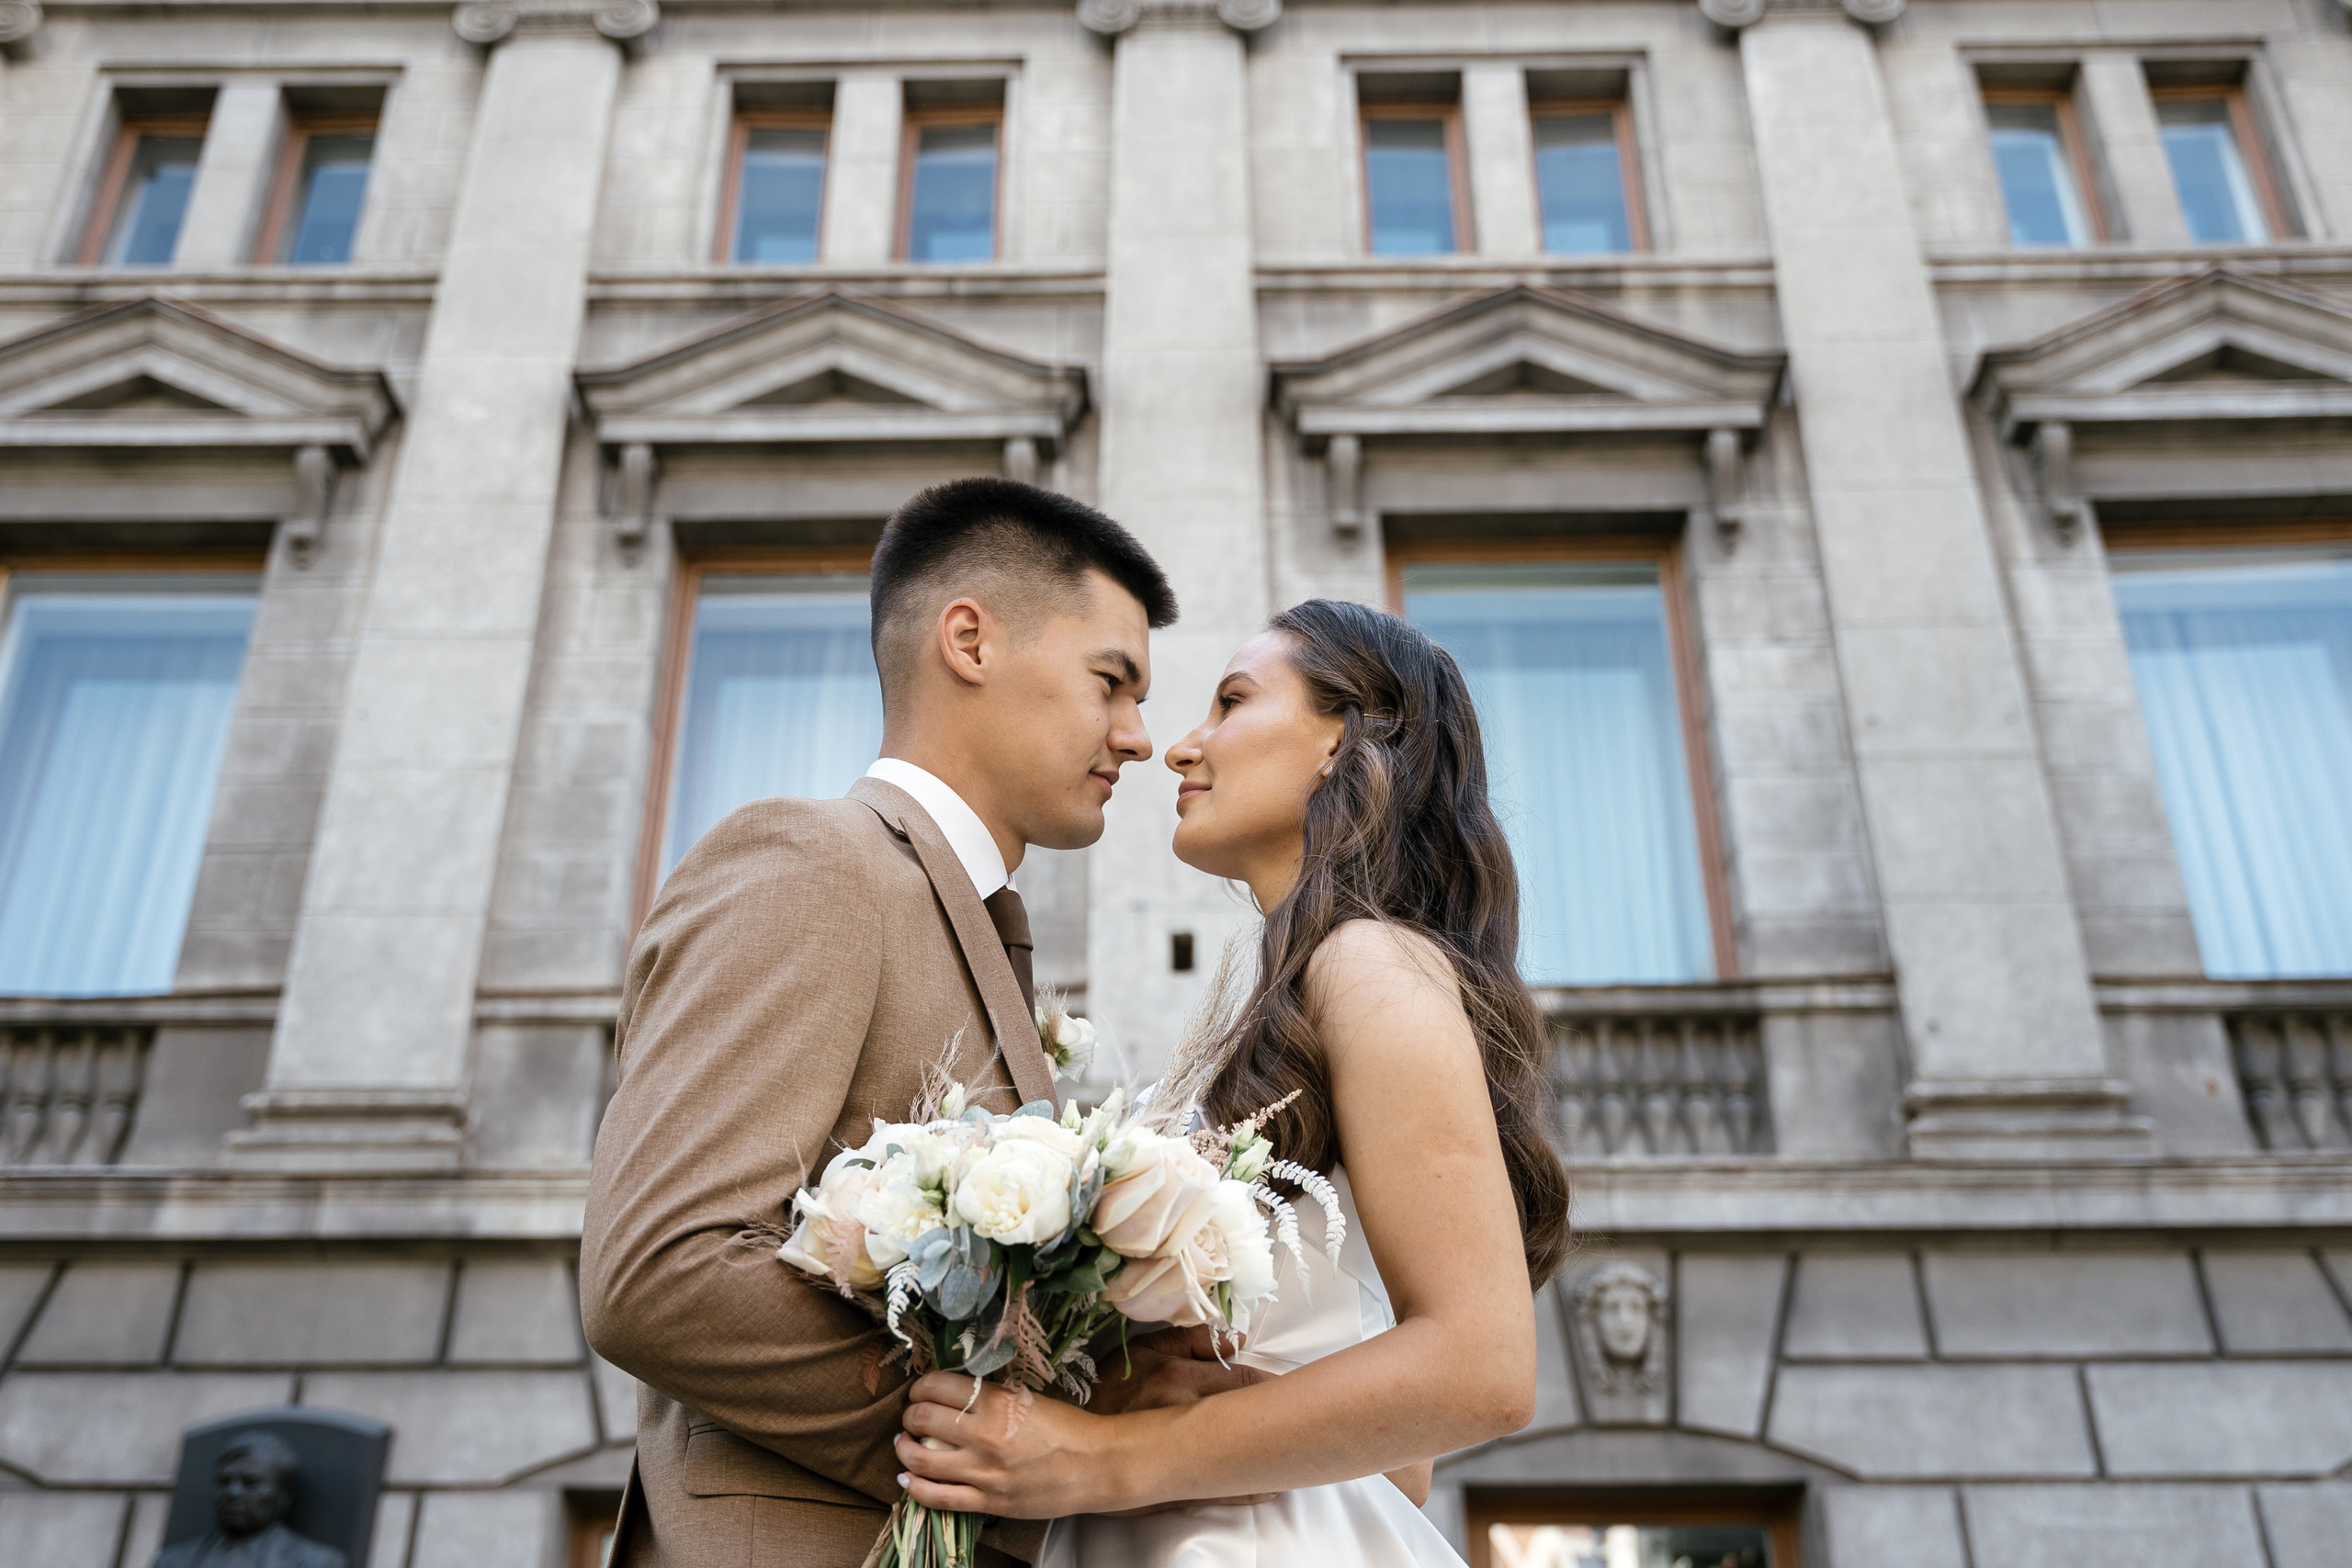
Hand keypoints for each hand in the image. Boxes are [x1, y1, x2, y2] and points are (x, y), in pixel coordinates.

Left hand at [895, 1361, 1278, 1518]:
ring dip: (905, 1447)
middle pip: (922, 1419)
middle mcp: (984, 1436)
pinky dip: (915, 1487)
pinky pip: (937, 1497)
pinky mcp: (987, 1502)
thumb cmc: (1069, 1427)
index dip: (921, 1385)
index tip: (921, 1388)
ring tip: (904, 1442)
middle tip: (913, 1414)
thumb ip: (991, 1396)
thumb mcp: (1029, 1397)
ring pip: (920, 1459)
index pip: (937, 1386)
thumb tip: (955, 1389)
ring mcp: (983, 1472)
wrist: (1099, 1465)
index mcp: (997, 1402)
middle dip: (910, 1414)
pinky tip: (907, 1478)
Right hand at [1079, 1327, 1280, 1512]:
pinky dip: (1250, 1489)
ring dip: (1268, 1452)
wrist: (1076, 1440)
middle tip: (1300, 1415)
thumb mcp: (1145, 1350)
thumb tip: (1238, 1339)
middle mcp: (1185, 1416)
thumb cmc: (1111, 1388)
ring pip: (1240, 1455)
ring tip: (1291, 1449)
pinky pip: (1223, 1490)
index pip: (1243, 1381)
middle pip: (1249, 1417)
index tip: (1289, 1387)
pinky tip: (1269, 1486)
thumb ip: (1192, 1339)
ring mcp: (1182, 1455)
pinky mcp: (1176, 1485)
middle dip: (1277, 1416)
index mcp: (1178, 1380)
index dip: (1269, 1385)